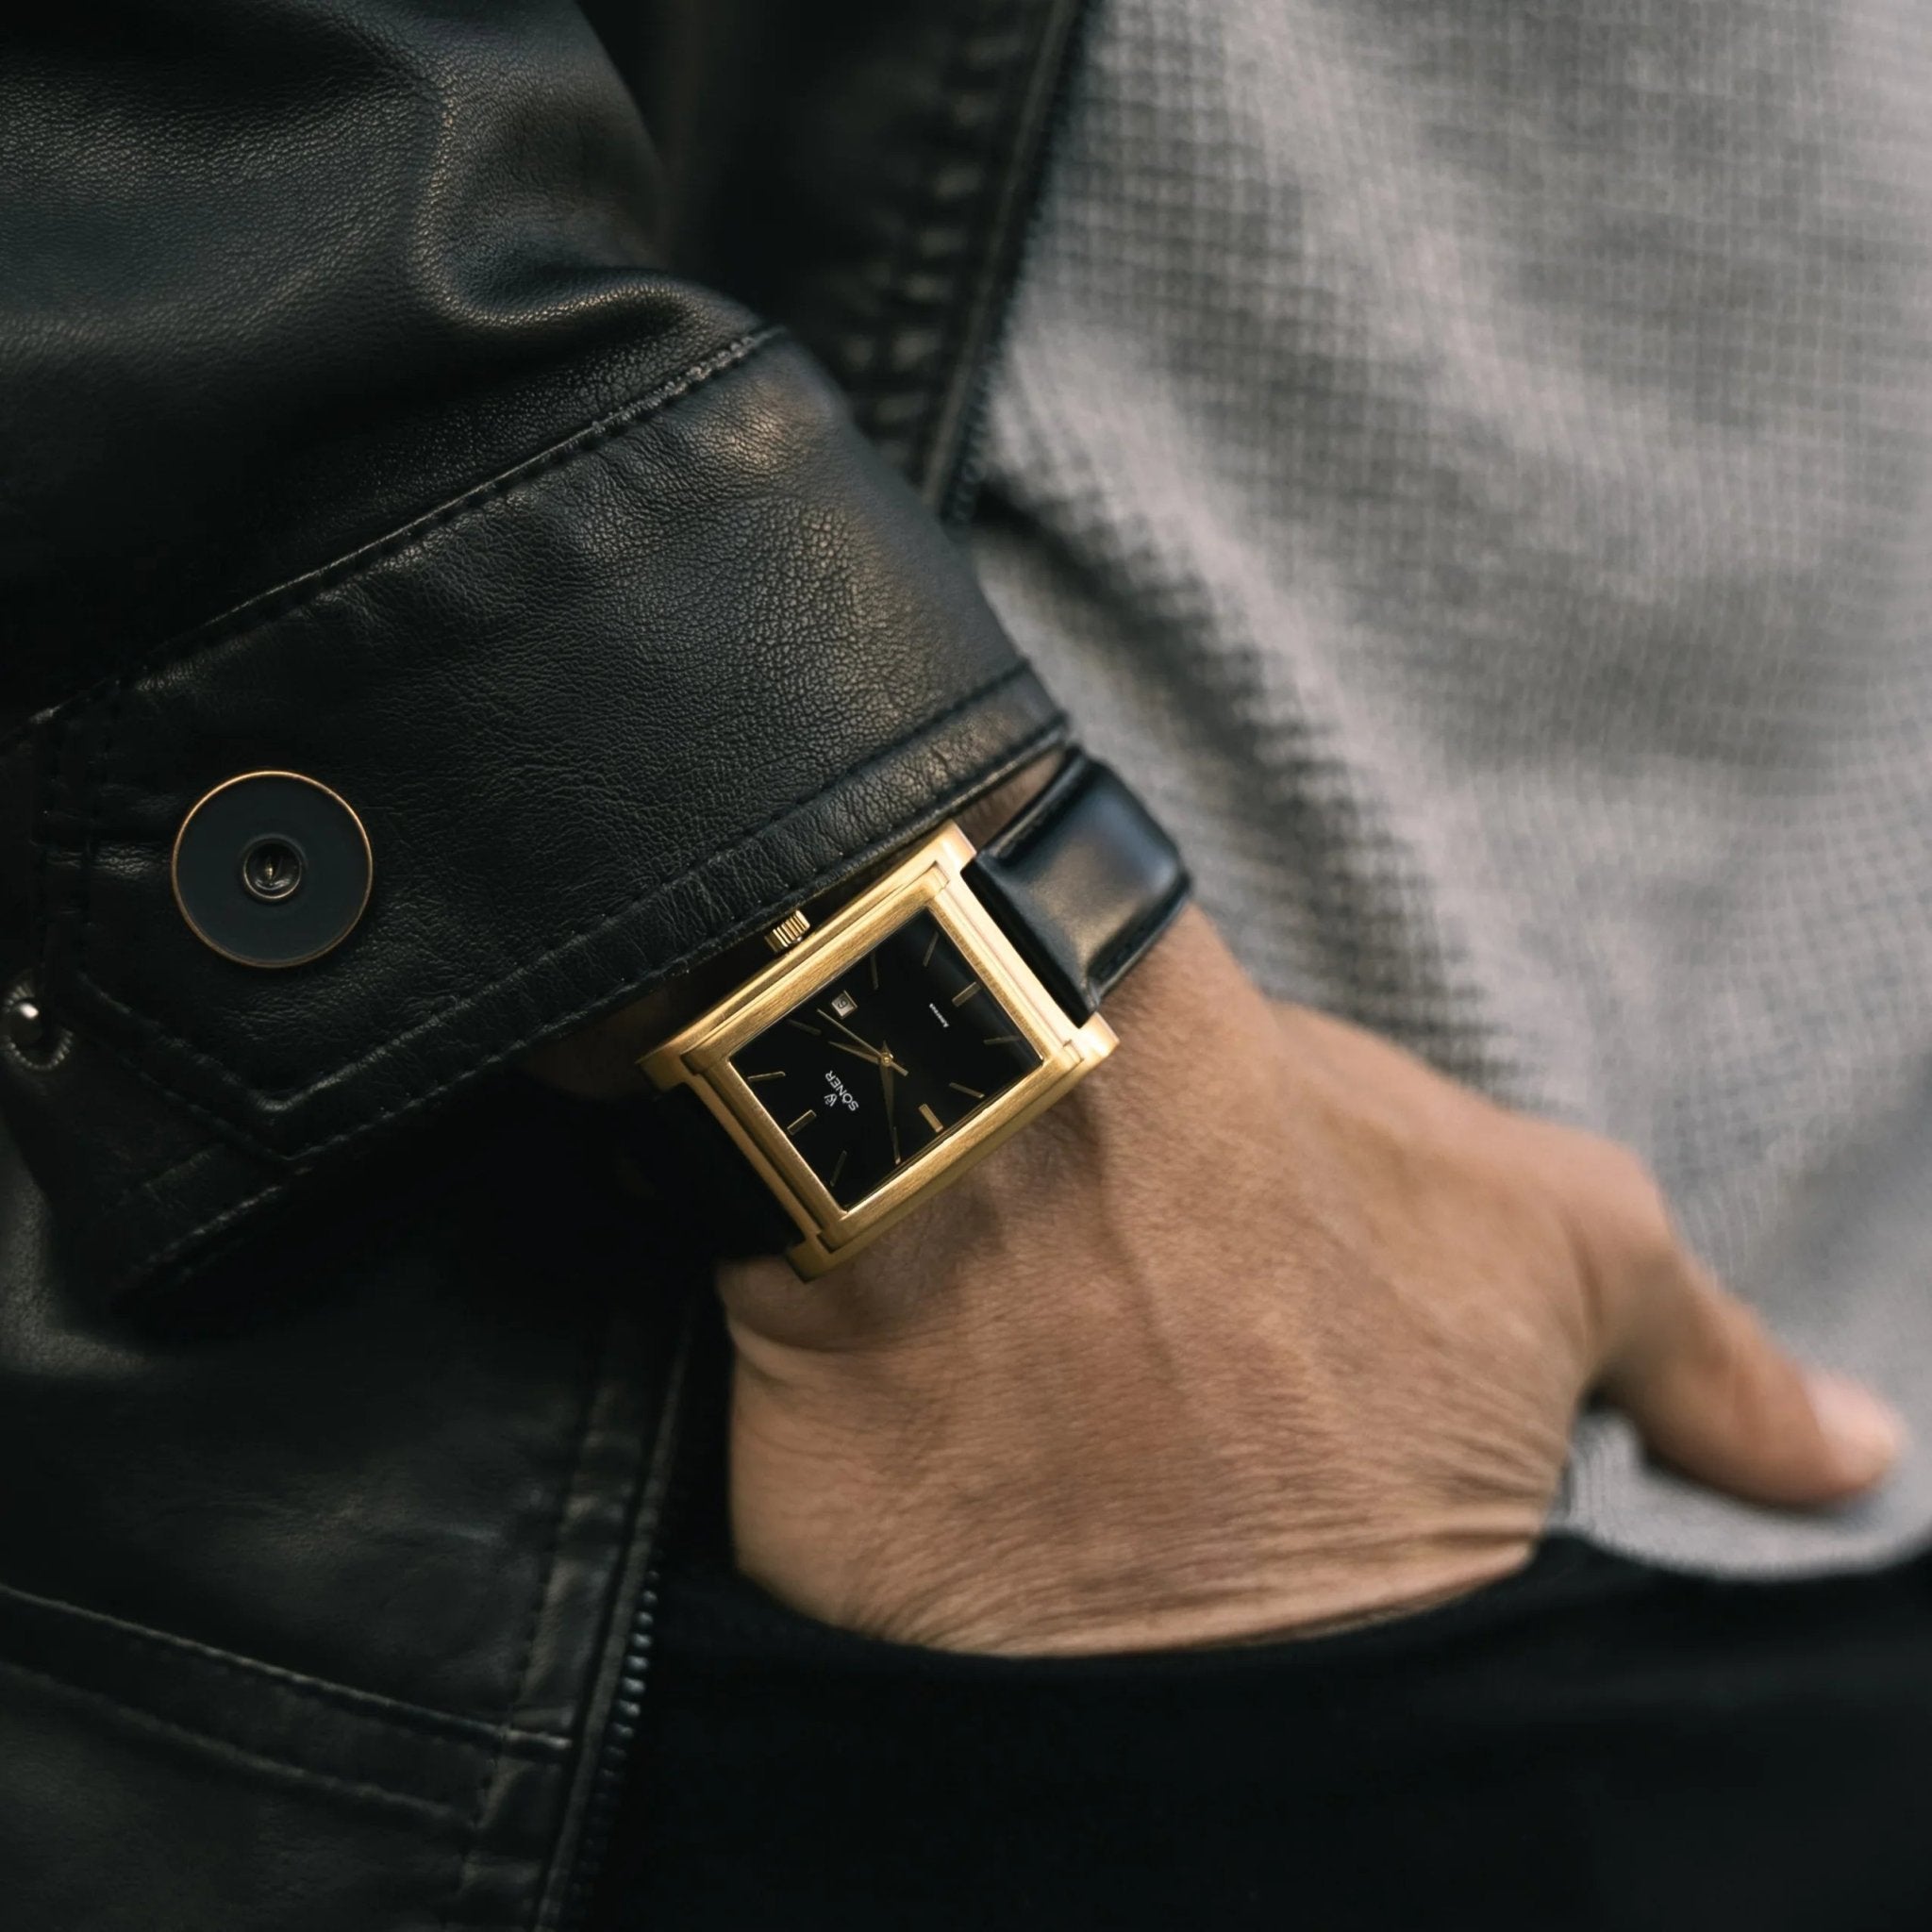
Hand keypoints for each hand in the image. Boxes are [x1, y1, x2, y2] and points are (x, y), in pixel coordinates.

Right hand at [718, 907, 1903, 1654]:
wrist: (986, 1098)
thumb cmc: (1281, 1164)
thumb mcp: (1551, 1238)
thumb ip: (1704, 1370)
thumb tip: (1856, 1461)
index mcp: (1405, 1632)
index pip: (1448, 1711)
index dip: (1417, 1616)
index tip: (1365, 1528)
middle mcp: (1226, 1697)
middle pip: (1285, 1722)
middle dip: (1281, 1632)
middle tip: (1229, 1485)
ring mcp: (1037, 1690)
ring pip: (1111, 1727)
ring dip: (1121, 1629)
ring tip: (1105, 1484)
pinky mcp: (874, 1642)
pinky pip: (937, 1701)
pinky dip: (968, 1638)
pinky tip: (978, 1520)